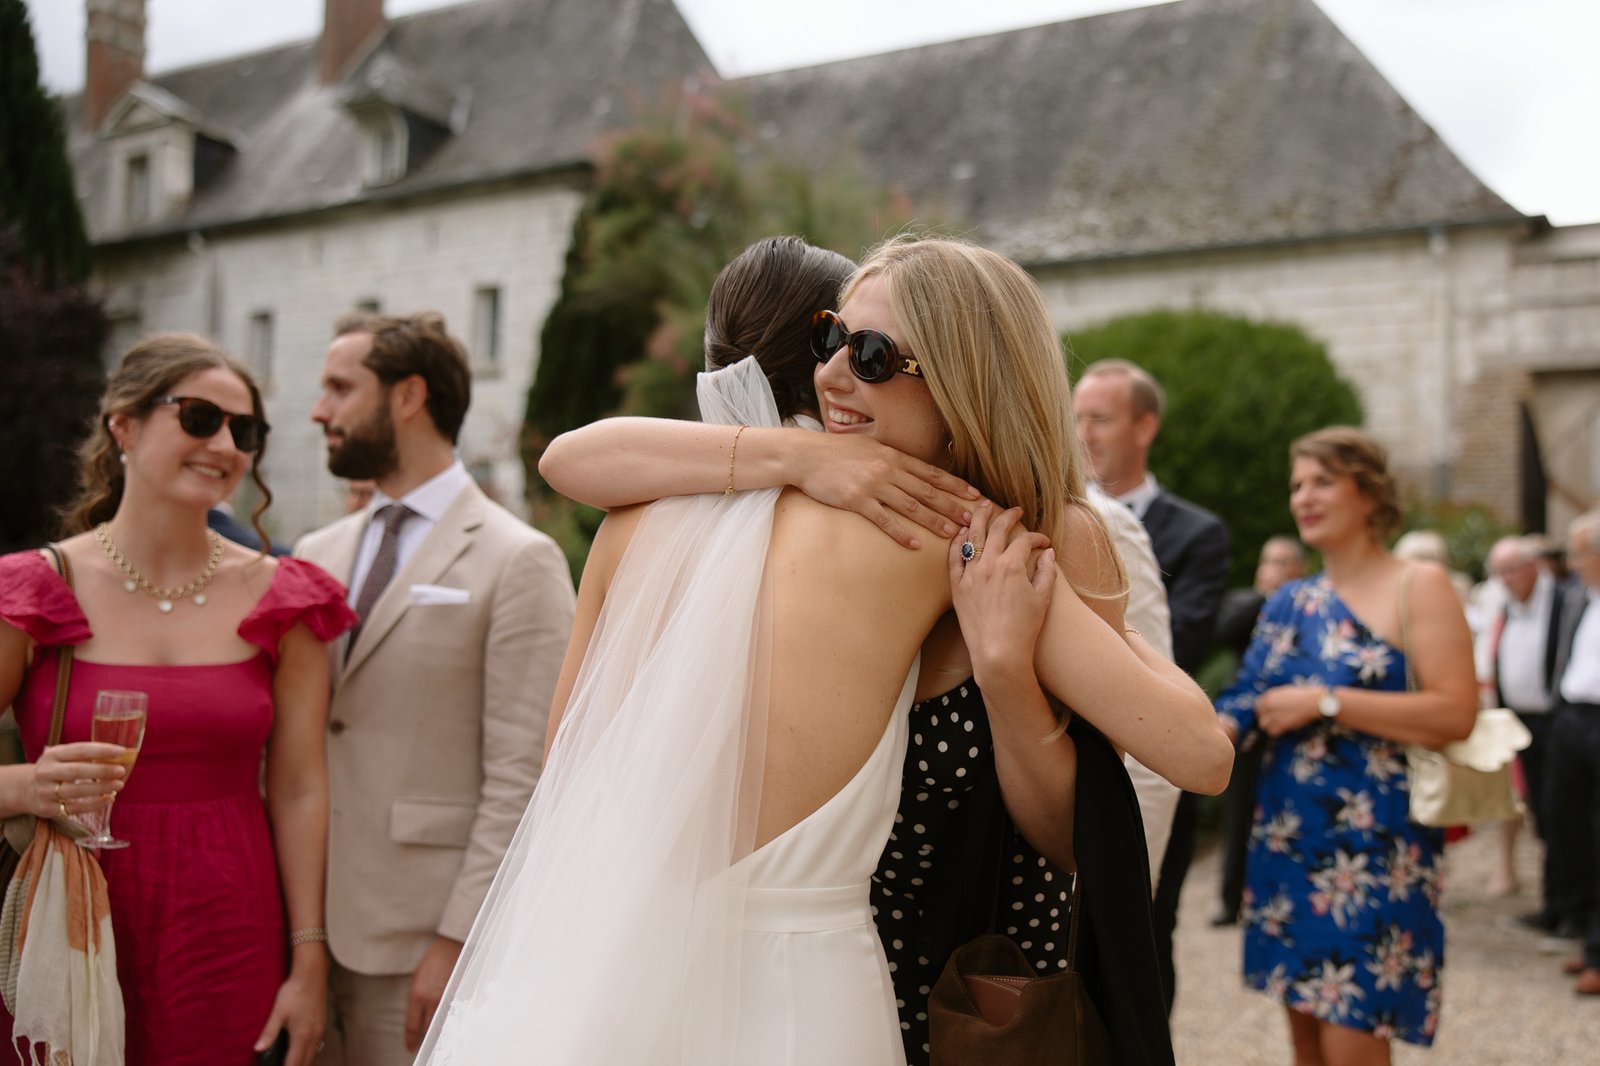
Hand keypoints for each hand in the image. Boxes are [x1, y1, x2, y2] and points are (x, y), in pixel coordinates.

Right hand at [31, 743, 124, 818]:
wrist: (27, 790)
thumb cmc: (56, 770)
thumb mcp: (64, 757)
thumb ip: (85, 756)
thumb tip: (120, 756)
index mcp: (53, 755)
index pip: (79, 750)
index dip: (101, 750)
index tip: (121, 751)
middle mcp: (46, 772)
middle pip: (76, 771)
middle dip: (101, 771)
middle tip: (121, 771)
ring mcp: (45, 791)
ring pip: (75, 790)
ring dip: (100, 788)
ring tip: (119, 785)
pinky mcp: (48, 809)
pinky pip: (74, 808)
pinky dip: (94, 804)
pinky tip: (109, 799)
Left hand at [253, 963, 326, 1065]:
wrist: (312, 974)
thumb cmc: (294, 992)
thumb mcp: (278, 1012)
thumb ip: (269, 1032)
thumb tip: (258, 1049)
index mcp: (301, 1036)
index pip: (294, 1063)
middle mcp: (314, 1036)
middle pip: (306, 1063)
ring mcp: (320, 1030)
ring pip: (313, 1054)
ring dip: (302, 1062)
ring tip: (291, 1063)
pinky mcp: (322, 1024)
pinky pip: (316, 1046)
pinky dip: (308, 1053)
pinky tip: (300, 1051)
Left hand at [405, 935, 463, 1050]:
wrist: (451, 946)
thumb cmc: (432, 961)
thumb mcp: (416, 978)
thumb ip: (415, 999)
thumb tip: (416, 1017)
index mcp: (417, 995)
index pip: (412, 1026)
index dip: (411, 1040)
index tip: (410, 1047)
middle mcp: (432, 1000)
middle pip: (428, 1029)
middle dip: (425, 1038)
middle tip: (423, 1044)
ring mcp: (447, 998)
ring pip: (442, 1024)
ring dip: (438, 1031)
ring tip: (436, 1037)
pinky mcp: (459, 996)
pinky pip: (453, 1014)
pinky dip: (450, 1020)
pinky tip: (449, 1023)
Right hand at [795, 433, 978, 547]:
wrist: (807, 455)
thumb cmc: (837, 451)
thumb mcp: (870, 446)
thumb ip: (892, 457)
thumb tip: (912, 469)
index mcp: (894, 456)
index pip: (932, 473)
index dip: (956, 485)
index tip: (974, 495)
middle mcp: (888, 470)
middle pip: (928, 491)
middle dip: (953, 506)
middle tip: (973, 519)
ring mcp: (873, 486)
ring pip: (911, 506)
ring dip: (934, 521)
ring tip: (952, 534)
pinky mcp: (857, 501)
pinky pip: (884, 520)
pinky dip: (902, 533)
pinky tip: (915, 544)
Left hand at [949, 501, 1054, 685]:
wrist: (999, 654)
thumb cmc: (1024, 629)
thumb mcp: (1043, 598)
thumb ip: (1046, 571)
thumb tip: (1048, 553)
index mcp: (1012, 566)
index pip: (1024, 540)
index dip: (1037, 538)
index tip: (1043, 542)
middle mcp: (989, 565)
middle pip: (996, 529)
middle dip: (1008, 516)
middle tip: (1014, 510)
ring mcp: (970, 575)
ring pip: (971, 536)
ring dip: (978, 518)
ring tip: (982, 506)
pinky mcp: (957, 587)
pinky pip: (954, 557)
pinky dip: (957, 542)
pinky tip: (961, 532)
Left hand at [1255, 686, 1318, 736]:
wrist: (1314, 702)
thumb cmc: (1304, 695)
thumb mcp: (1286, 690)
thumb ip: (1276, 697)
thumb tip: (1270, 703)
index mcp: (1270, 695)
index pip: (1257, 705)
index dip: (1262, 710)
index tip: (1266, 712)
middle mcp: (1269, 705)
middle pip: (1259, 715)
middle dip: (1264, 718)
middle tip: (1272, 720)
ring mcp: (1274, 716)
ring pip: (1263, 725)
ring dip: (1269, 725)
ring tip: (1277, 725)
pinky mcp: (1282, 725)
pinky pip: (1272, 731)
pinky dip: (1276, 731)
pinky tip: (1282, 729)